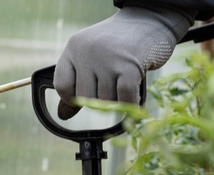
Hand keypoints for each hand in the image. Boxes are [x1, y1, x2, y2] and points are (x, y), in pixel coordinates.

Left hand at [54, 5, 193, 118]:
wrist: (150, 19)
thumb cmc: (119, 44)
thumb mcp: (92, 57)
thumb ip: (77, 83)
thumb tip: (63, 115)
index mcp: (74, 47)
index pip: (62, 86)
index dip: (72, 98)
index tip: (87, 97)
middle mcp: (87, 51)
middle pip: (84, 98)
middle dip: (99, 100)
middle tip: (113, 87)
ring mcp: (108, 58)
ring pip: (105, 101)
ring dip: (117, 101)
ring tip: (125, 83)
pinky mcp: (130, 66)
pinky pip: (124, 100)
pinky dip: (129, 106)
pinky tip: (133, 101)